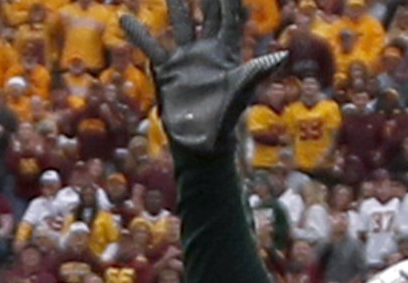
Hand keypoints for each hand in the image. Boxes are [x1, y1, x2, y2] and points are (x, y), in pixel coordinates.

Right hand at [120, 0, 288, 160]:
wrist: (203, 144)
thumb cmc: (226, 120)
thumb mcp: (242, 91)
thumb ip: (258, 71)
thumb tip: (281, 56)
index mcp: (226, 54)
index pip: (228, 19)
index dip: (227, 1)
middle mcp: (207, 52)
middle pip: (206, 16)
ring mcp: (186, 60)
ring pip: (181, 25)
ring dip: (177, 6)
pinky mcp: (168, 71)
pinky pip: (152, 47)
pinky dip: (138, 34)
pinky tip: (125, 18)